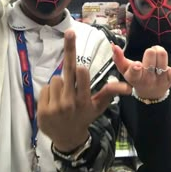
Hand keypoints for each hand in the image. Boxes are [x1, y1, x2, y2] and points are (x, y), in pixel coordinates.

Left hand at [37, 29, 131, 151]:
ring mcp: (55, 106)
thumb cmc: (84, 117)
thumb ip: (110, 93)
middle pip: (68, 70)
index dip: (80, 68)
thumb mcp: (98, 106)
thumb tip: (128, 87)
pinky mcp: (42, 109)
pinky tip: (53, 101)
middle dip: (70, 48)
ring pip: (55, 79)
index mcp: (84, 100)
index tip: (80, 61)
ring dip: (59, 84)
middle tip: (70, 32)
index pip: (81, 74)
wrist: (67, 138)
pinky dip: (49, 92)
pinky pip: (44, 88)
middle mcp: (70, 102)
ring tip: (63, 96)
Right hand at [112, 44, 170, 100]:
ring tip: (157, 54)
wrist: (149, 94)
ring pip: (162, 56)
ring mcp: (160, 78)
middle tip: (150, 54)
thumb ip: (118, 58)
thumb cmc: (136, 78)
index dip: (136, 68)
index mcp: (134, 77)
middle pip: (151, 55)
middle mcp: (147, 78)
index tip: (137, 65)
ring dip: (160, 51)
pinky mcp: (170, 78)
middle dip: (151, 50)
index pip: (134, 72)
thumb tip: (113, 45)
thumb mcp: (125, 70)